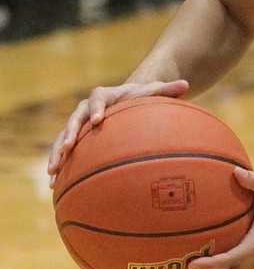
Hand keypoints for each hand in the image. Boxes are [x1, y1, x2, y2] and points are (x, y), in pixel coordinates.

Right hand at [48, 79, 189, 183]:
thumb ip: (167, 89)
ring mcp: (78, 124)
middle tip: (67, 149)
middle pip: (73, 120)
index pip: (97, 100)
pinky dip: (59, 166)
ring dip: (56, 155)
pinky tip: (54, 184)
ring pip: (63, 138)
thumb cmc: (140, 97)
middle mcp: (86, 109)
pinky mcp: (75, 138)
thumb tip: (187, 84)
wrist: (125, 100)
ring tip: (52, 173)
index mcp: (103, 95)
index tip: (98, 120)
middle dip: (69, 135)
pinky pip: (64, 152)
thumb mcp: (153, 91)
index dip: (97, 109)